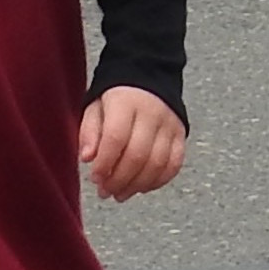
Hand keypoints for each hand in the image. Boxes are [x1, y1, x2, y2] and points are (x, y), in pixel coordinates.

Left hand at [81, 86, 187, 200]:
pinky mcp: (181, 134)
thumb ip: (89, 132)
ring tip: (120, 193)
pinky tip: (141, 186)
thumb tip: (87, 158)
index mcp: (126, 102)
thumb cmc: (118, 98)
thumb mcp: (95, 106)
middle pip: (137, 155)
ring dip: (136, 185)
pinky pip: (173, 165)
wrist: (149, 76)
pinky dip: (157, 182)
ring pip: (157, 164)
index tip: (95, 177)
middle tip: (105, 191)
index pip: (116, 137)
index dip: (105, 163)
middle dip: (118, 180)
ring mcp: (169, 123)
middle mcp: (151, 111)